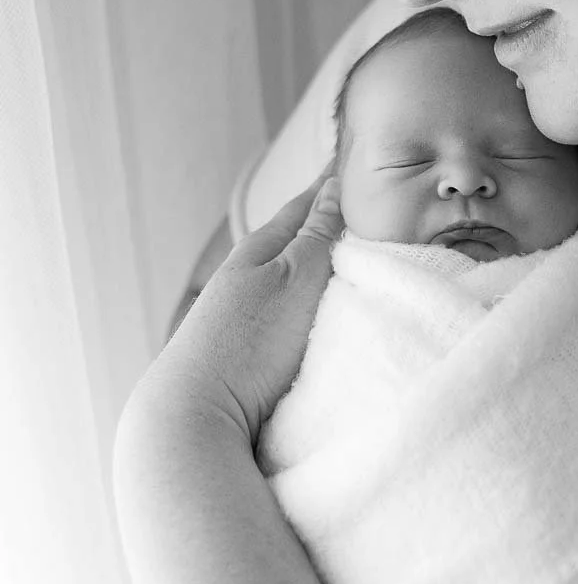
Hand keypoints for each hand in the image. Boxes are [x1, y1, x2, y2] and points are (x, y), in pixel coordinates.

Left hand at [138, 169, 343, 447]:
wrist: (196, 418)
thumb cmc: (248, 344)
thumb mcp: (296, 278)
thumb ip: (320, 234)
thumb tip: (333, 186)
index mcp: (259, 249)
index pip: (306, 203)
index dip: (336, 185)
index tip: (363, 165)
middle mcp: (248, 277)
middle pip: (299, 240)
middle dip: (333, 225)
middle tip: (374, 209)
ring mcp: (245, 316)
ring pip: (295, 280)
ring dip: (324, 269)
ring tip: (361, 263)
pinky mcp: (249, 353)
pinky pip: (291, 314)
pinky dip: (314, 305)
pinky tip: (329, 316)